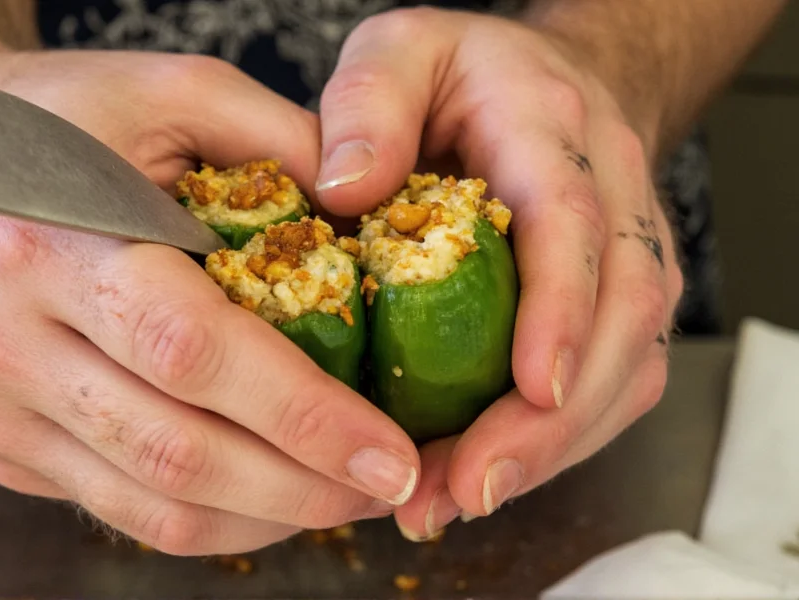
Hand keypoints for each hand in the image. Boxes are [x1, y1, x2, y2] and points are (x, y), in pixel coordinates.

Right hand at [0, 48, 421, 554]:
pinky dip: (213, 514)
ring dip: (266, 514)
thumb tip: (373, 213)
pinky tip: (272, 492)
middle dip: (303, 486)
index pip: (192, 351)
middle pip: (177, 451)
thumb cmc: (62, 123)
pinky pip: (123, 509)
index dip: (303, 415)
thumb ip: (281, 140)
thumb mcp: (173, 92)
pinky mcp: (3, 444)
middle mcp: (7, 340)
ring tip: (345, 495)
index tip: (389, 453)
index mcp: (49, 240)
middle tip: (388, 484)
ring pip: (151, 505)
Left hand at [314, 7, 683, 537]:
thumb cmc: (460, 75)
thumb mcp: (399, 53)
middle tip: (467, 485)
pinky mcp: (615, 303)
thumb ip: (368, 102)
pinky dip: (550, 441)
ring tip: (455, 497)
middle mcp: (610, 200)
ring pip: (624, 369)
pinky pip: (608, 385)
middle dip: (551, 420)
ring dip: (549, 448)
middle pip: (618, 320)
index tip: (534, 389)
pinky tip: (481, 473)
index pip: (575, 225)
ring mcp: (623, 258)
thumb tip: (342, 188)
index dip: (561, 311)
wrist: (540, 84)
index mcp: (552, 133)